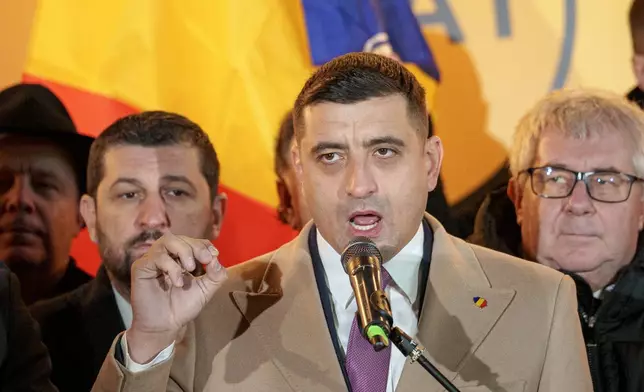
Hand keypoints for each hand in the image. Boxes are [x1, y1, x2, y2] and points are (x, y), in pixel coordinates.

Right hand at [126, 232, 226, 362]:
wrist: (165, 326)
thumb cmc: (183, 307)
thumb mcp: (206, 290)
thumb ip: (216, 274)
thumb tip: (216, 258)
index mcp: (181, 258)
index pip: (193, 241)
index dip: (204, 245)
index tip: (213, 257)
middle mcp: (166, 255)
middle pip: (180, 238)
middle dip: (196, 247)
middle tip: (205, 261)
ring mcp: (152, 260)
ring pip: (167, 241)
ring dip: (183, 251)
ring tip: (190, 269)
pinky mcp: (141, 267)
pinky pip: (155, 257)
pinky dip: (171, 266)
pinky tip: (178, 282)